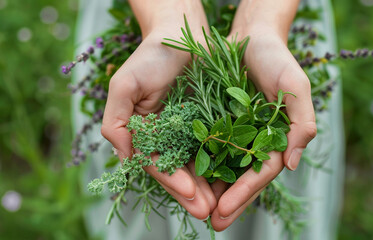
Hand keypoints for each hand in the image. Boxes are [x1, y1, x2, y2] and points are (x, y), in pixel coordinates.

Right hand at [101, 2, 215, 219]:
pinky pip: (216, 147)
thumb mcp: (125, 85)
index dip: (171, 179)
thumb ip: (116, 122)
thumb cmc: (151, 56)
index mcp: (144, 133)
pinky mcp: (209, 124)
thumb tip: (123, 158)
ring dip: (209, 186)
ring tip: (222, 206)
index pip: (155, 163)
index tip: (189, 192)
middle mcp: (166, 137)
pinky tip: (234, 180)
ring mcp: (188, 132)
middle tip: (207, 212)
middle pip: (178, 171)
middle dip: (192, 193)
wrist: (183, 34)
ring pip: (199, 165)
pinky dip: (223, 164)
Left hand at [210, 0, 316, 229]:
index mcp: (277, 137)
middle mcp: (257, 140)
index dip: (244, 192)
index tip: (224, 209)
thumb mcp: (294, 86)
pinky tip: (190, 180)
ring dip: (214, 190)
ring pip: (226, 168)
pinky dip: (202, 165)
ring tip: (199, 212)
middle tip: (212, 223)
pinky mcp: (220, 122)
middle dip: (229, 201)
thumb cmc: (277, 59)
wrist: (251, 37)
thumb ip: (301, 123)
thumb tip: (294, 164)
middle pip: (243, 177)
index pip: (261, 172)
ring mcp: (238, 133)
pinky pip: (211, 147)